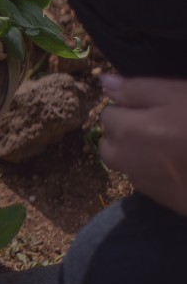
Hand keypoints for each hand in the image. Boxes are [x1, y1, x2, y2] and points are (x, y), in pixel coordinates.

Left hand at [100, 73, 186, 215]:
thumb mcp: (176, 94)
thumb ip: (137, 89)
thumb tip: (103, 82)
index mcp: (129, 132)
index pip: (107, 115)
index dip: (127, 107)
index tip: (151, 105)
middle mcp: (129, 161)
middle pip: (109, 146)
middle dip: (124, 134)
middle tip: (156, 124)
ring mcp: (146, 185)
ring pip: (126, 166)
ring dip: (137, 154)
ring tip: (169, 143)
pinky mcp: (164, 201)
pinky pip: (146, 182)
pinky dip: (154, 171)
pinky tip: (180, 163)